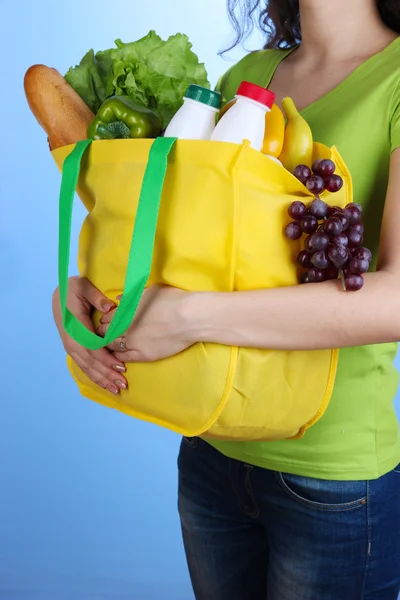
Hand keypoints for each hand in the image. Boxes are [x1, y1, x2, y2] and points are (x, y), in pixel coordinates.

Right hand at [52, 276, 127, 393]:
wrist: (60, 293)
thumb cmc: (73, 289)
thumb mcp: (83, 287)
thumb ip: (96, 297)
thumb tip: (109, 308)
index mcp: (75, 326)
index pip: (92, 347)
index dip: (106, 359)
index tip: (121, 367)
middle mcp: (71, 340)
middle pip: (90, 362)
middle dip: (107, 374)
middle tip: (123, 384)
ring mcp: (71, 346)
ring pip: (86, 367)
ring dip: (102, 379)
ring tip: (116, 390)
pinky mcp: (73, 349)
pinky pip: (83, 366)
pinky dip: (95, 376)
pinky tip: (105, 385)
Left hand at [96, 285, 194, 362]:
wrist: (189, 317)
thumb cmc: (172, 300)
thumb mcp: (149, 291)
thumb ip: (131, 296)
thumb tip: (119, 299)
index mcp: (124, 310)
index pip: (106, 317)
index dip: (105, 320)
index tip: (107, 321)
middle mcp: (124, 327)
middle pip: (105, 332)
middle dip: (103, 332)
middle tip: (106, 333)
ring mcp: (132, 342)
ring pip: (112, 346)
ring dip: (109, 345)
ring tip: (112, 344)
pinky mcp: (143, 355)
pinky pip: (123, 357)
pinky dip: (118, 356)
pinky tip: (118, 355)